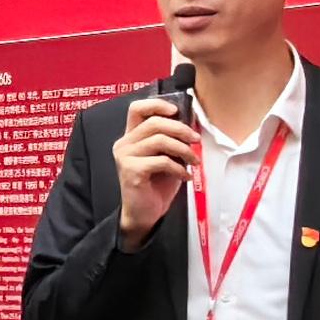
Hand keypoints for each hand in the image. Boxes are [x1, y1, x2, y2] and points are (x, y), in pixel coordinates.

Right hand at [113, 95, 200, 244]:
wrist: (143, 214)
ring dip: (183, 149)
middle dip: (180, 129)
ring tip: (193, 160)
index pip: (137, 109)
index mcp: (131, 136)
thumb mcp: (165, 157)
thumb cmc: (155, 186)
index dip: (158, 105)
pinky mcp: (131, 171)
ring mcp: (125, 157)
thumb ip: (171, 140)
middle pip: (154, 122)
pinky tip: (185, 176)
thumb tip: (190, 125)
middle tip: (195, 139)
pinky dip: (179, 168)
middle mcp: (124, 144)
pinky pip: (162, 161)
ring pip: (160, 140)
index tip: (177, 111)